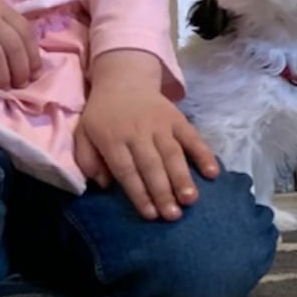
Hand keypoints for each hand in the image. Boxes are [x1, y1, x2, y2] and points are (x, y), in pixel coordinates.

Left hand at [74, 50, 218, 220]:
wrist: (123, 80)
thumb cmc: (103, 115)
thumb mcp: (83, 133)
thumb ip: (87, 160)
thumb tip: (104, 185)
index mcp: (112, 137)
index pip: (126, 169)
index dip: (139, 193)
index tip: (151, 215)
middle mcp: (137, 131)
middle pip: (151, 164)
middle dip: (162, 191)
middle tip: (173, 216)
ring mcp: (159, 124)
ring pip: (172, 153)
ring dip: (182, 177)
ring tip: (190, 200)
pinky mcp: (176, 117)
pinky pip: (192, 136)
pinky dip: (203, 153)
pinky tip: (212, 172)